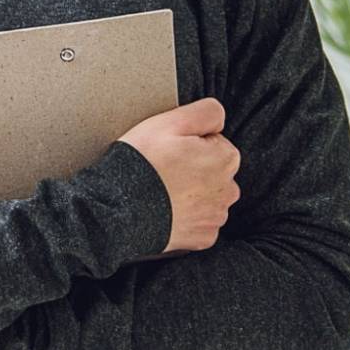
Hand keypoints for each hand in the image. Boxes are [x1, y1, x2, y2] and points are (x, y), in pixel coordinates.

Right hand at [119, 96, 240, 254]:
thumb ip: (206, 112)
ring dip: (190, 192)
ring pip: (206, 197)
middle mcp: (228, 190)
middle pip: (213, 170)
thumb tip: (219, 118)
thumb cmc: (144, 163)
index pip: (214, 142)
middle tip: (163, 167)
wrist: (121, 209)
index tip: (170, 148)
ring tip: (161, 189)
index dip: (190, 142)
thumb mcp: (171, 122)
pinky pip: (198, 221)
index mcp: (226, 159)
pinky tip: (164, 209)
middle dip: (193, 167)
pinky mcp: (203, 237)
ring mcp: (215, 216)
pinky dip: (184, 216)